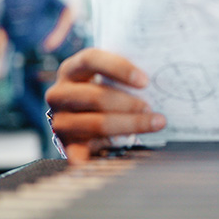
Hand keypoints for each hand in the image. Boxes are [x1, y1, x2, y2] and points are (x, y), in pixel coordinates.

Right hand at [45, 48, 166, 163]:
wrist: (81, 117)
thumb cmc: (102, 91)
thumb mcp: (106, 78)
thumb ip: (123, 76)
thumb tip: (158, 79)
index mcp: (71, 69)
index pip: (91, 60)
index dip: (119, 68)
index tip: (145, 81)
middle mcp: (59, 93)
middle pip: (96, 97)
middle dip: (129, 104)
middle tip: (151, 108)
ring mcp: (61, 120)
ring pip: (96, 124)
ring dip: (130, 125)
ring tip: (153, 123)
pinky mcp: (66, 145)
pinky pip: (80, 153)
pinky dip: (95, 158)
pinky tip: (112, 157)